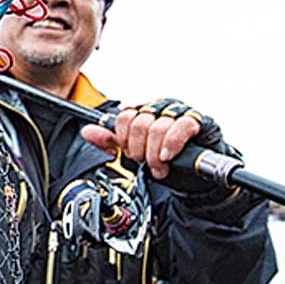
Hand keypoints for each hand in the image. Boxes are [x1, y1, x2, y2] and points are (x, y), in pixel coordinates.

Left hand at [81, 99, 203, 179]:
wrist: (191, 176)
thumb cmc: (164, 161)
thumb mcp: (133, 152)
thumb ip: (110, 142)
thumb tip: (87, 131)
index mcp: (143, 111)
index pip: (123, 117)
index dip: (124, 140)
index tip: (129, 154)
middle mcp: (160, 107)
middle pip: (139, 123)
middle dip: (139, 150)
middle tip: (145, 163)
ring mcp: (179, 112)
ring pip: (157, 128)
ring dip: (155, 155)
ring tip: (159, 167)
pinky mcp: (197, 121)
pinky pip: (181, 127)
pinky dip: (171, 145)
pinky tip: (168, 157)